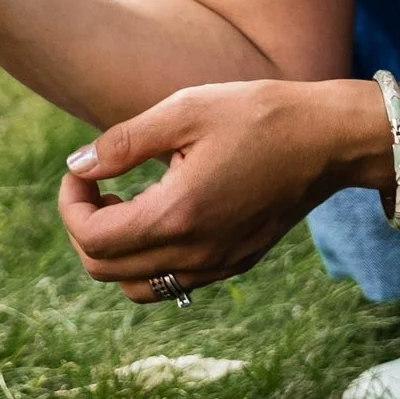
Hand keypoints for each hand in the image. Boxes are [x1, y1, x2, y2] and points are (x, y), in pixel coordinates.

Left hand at [57, 79, 383, 303]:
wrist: (329, 139)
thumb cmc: (258, 115)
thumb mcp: (184, 110)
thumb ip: (123, 143)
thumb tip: (76, 167)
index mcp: (178, 215)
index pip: (93, 239)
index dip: (70, 205)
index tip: (80, 171)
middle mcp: (196, 254)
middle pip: (105, 270)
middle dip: (83, 227)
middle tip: (96, 184)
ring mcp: (218, 266)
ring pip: (136, 288)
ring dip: (114, 251)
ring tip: (124, 202)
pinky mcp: (234, 264)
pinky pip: (171, 284)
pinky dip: (147, 260)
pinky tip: (158, 213)